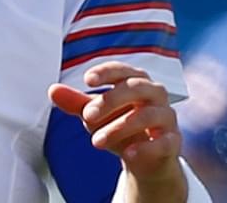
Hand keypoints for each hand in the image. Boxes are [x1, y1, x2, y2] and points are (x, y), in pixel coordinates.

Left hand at [49, 62, 186, 201]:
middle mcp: (155, 94)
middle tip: (87, 115)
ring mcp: (167, 117)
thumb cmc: (118, 124)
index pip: (123, 69)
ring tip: (97, 141)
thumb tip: (52, 90)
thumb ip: (75, 102)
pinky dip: (146, 147)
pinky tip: (128, 154)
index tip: (87, 80)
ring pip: (149, 115)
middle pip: (136, 88)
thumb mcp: (95, 114)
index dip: (106, 72)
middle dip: (110, 100)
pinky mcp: (173, 141)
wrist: (143, 156)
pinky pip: (165, 142)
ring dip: (120, 127)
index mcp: (135, 81)